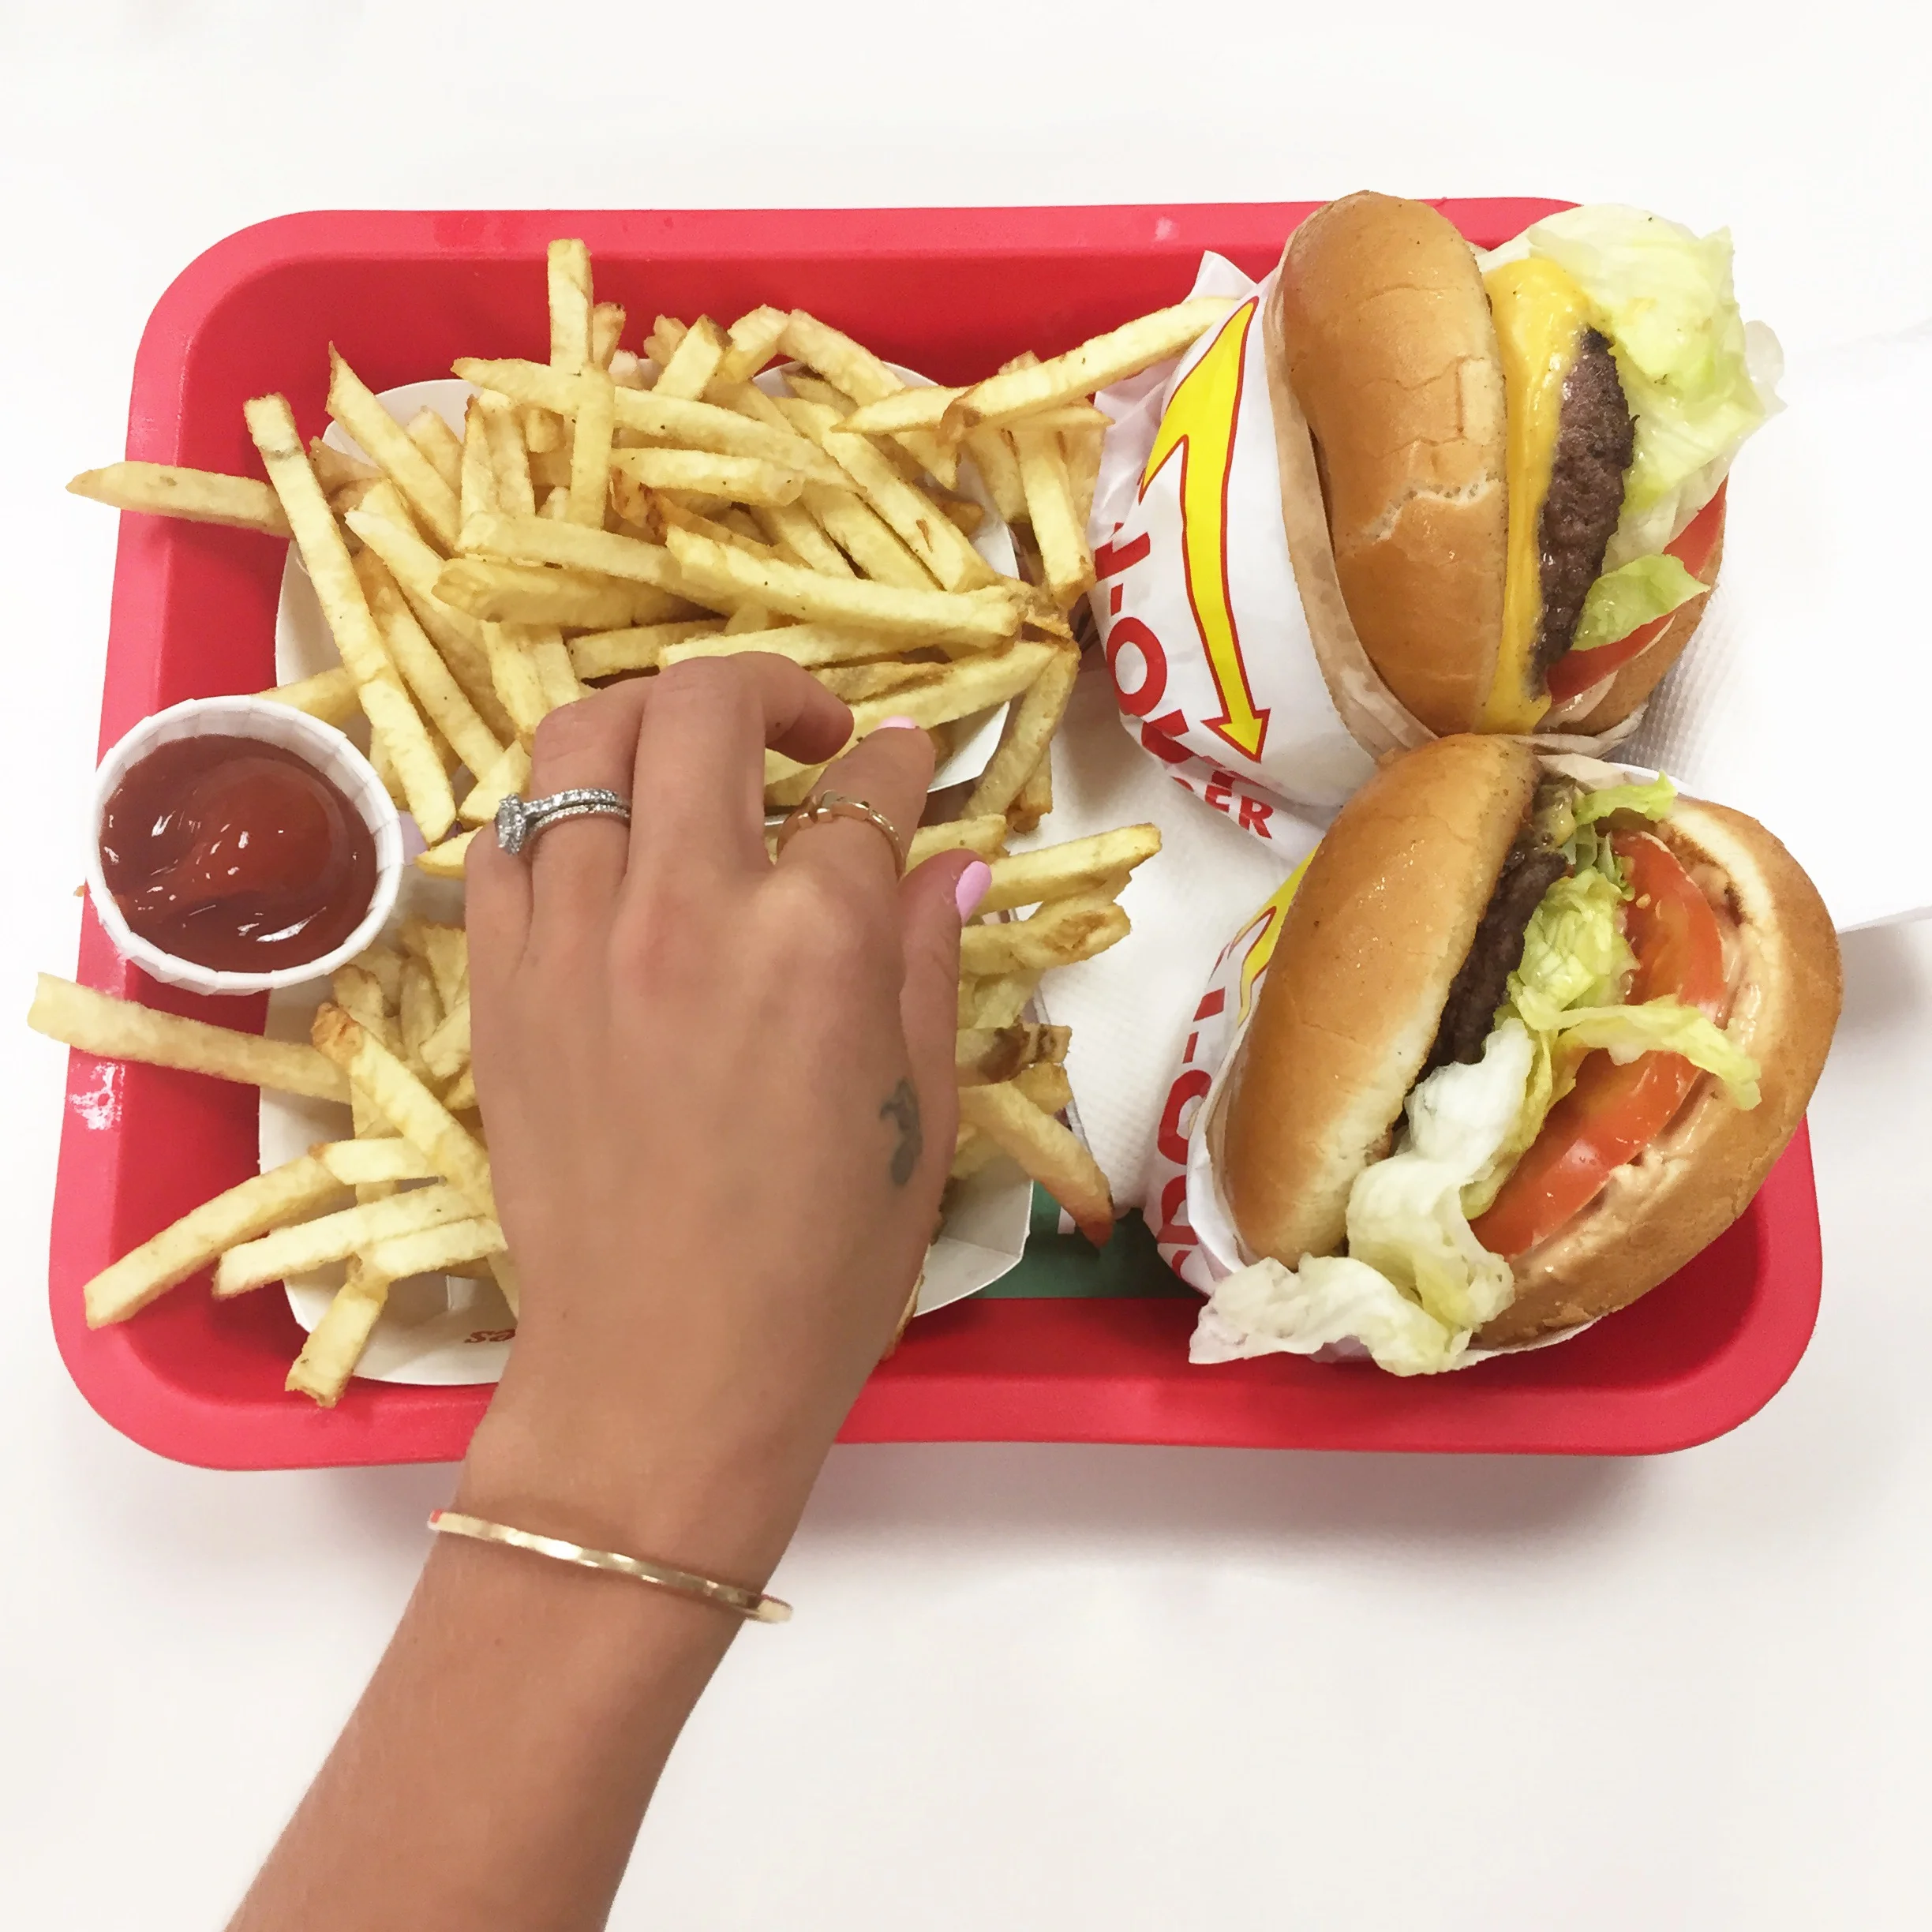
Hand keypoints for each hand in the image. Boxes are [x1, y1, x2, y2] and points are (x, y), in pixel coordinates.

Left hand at [456, 656, 984, 1585]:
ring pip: (583, 741)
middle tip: (810, 737)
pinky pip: (506, 838)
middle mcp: (686, 906)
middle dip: (775, 691)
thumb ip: (925, 962)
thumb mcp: (917, 1114)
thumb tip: (949, 859)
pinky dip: (558, 809)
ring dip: (654, 721)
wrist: (663, 1374)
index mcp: (815, 942)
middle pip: (708, 709)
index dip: (900, 762)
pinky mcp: (499, 983)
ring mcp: (573, 937)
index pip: (866, 790)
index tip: (905, 768)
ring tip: (694, 762)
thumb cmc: (823, 1267)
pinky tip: (601, 844)